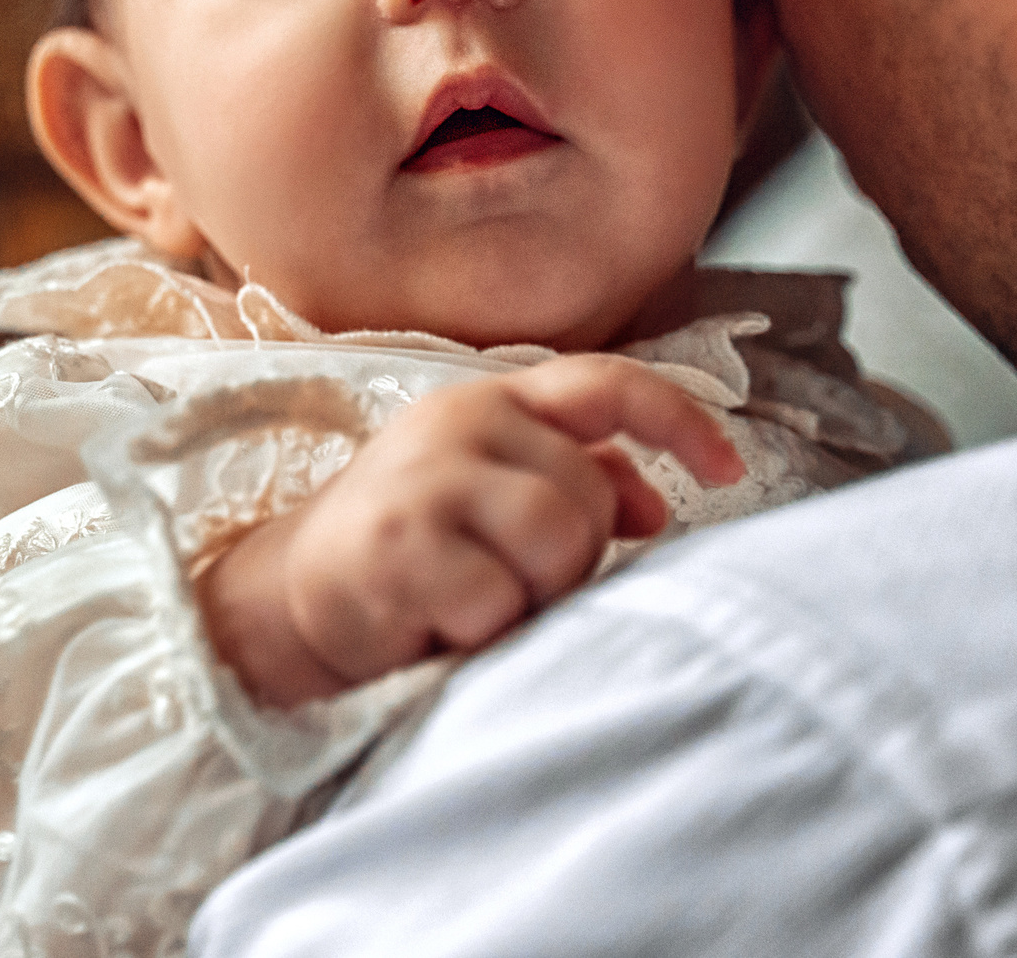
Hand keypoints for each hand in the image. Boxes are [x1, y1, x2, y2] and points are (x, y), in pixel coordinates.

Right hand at [196, 354, 746, 707]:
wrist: (286, 597)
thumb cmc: (407, 548)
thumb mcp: (488, 495)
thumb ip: (571, 481)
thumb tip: (656, 500)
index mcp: (489, 401)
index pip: (605, 383)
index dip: (679, 420)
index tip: (730, 470)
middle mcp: (458, 422)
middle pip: (587, 495)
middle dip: (570, 558)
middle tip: (507, 580)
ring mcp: (426, 479)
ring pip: (558, 543)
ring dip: (529, 596)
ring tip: (474, 601)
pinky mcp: (399, 544)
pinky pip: (497, 602)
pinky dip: (478, 633)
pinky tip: (434, 623)